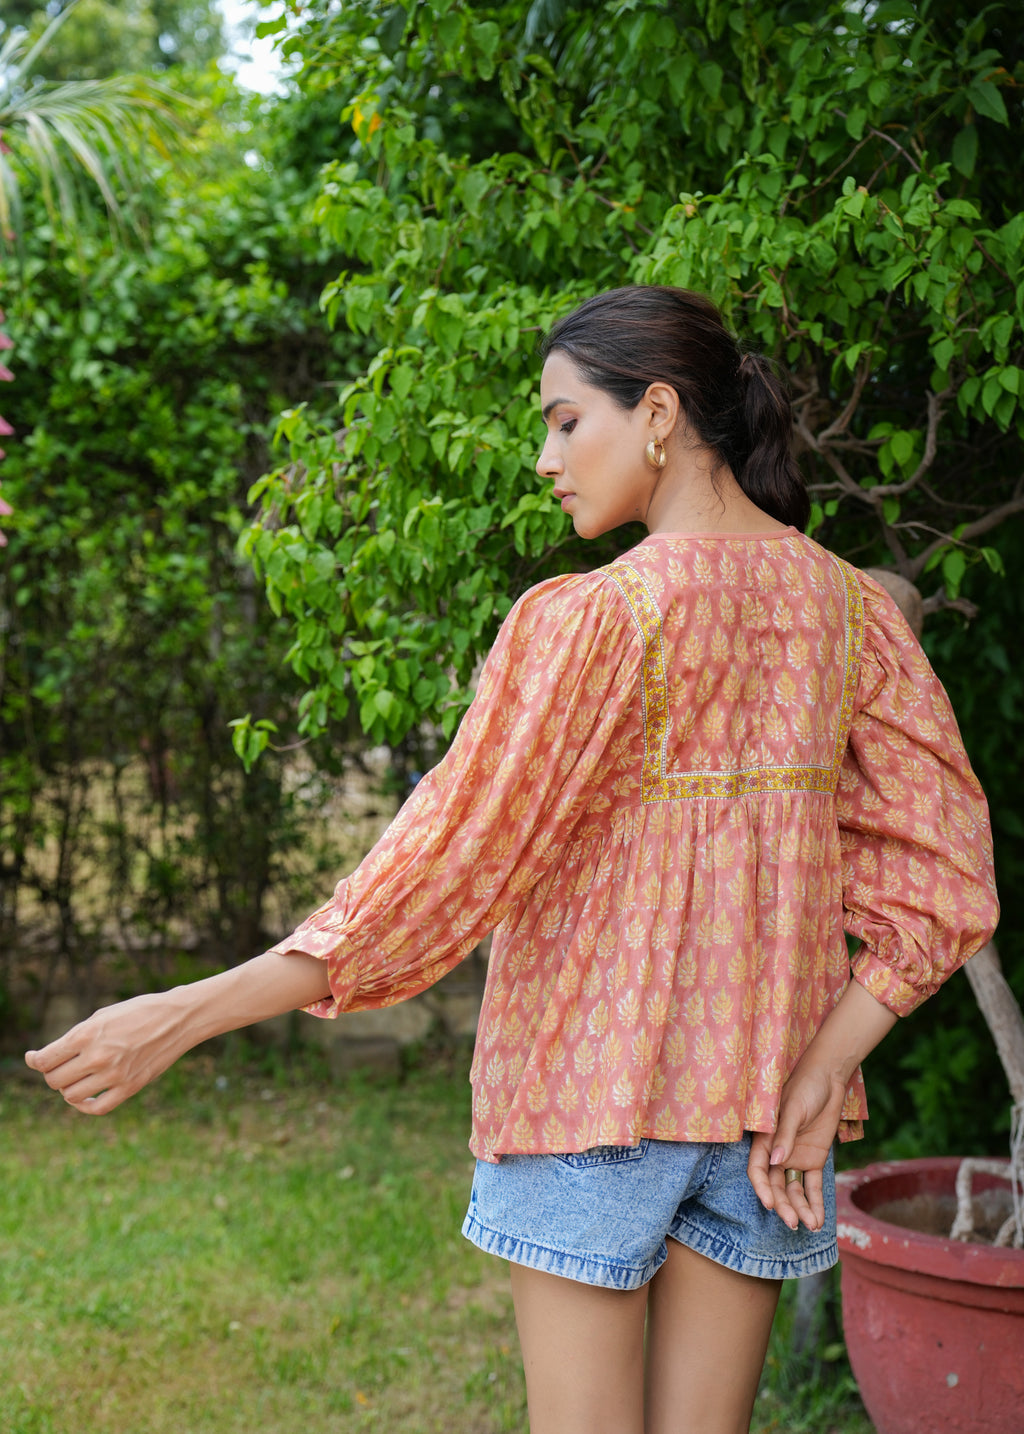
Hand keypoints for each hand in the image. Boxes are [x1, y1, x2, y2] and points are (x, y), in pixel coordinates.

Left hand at [24, 991, 190, 1114]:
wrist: (178, 1018)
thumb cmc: (138, 1012)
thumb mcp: (102, 1016)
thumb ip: (74, 1037)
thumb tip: (44, 1058)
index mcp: (86, 1034)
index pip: (45, 1060)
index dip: (34, 1061)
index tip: (34, 1058)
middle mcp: (97, 1056)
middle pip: (54, 1080)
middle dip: (53, 1074)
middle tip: (61, 1066)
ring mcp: (113, 1075)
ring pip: (70, 1095)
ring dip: (68, 1088)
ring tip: (78, 1077)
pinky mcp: (129, 1087)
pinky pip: (96, 1108)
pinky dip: (85, 1106)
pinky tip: (86, 1097)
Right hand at [747, 1062, 847, 1232]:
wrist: (829, 1078)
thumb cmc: (805, 1087)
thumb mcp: (794, 1109)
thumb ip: (785, 1135)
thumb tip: (775, 1161)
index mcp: (766, 1139)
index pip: (757, 1169)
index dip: (761, 1188)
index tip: (769, 1204)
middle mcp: (778, 1153)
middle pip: (776, 1185)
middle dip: (783, 1205)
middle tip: (793, 1223)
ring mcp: (796, 1157)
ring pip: (794, 1190)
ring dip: (801, 1208)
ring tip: (811, 1226)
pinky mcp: (814, 1159)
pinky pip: (812, 1185)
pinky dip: (815, 1202)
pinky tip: (819, 1220)